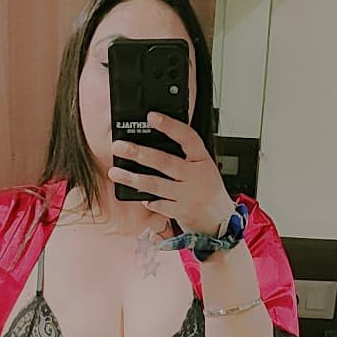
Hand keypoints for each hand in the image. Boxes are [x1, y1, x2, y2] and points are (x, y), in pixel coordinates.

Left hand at [108, 112, 234, 235]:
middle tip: (119, 146)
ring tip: (115, 172)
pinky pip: (159, 205)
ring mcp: (188, 195)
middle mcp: (195, 176)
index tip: (151, 117)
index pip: (187, 137)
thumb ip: (185, 155)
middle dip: (139, 153)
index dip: (169, 125)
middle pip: (164, 161)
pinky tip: (139, 196)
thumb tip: (154, 143)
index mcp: (202, 160)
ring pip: (156, 184)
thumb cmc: (207, 189)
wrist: (220, 220)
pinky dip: (148, 200)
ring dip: (133, 178)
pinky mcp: (181, 212)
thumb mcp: (203, 166)